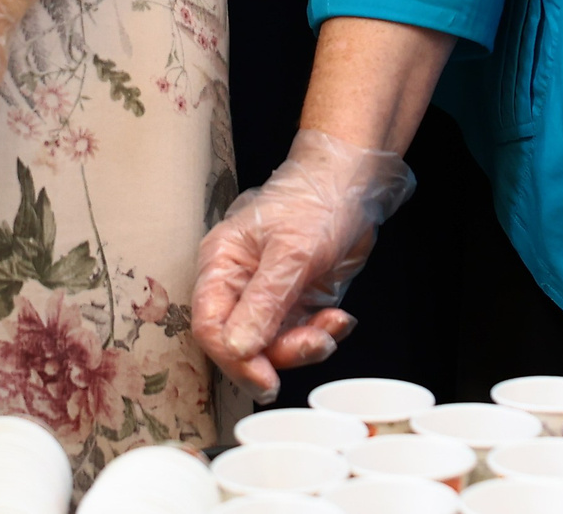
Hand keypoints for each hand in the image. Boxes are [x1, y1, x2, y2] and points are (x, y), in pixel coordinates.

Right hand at [191, 130, 417, 400]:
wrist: (352, 183)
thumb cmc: (315, 201)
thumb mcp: (291, 252)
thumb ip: (264, 303)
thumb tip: (236, 350)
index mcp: (222, 264)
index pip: (210, 326)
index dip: (233, 359)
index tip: (264, 379)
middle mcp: (240, 284)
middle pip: (242, 343)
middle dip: (278, 354)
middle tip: (312, 347)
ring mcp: (269, 296)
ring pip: (274, 346)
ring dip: (306, 346)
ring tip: (332, 326)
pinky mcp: (296, 302)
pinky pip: (301, 336)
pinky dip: (322, 335)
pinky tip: (339, 319)